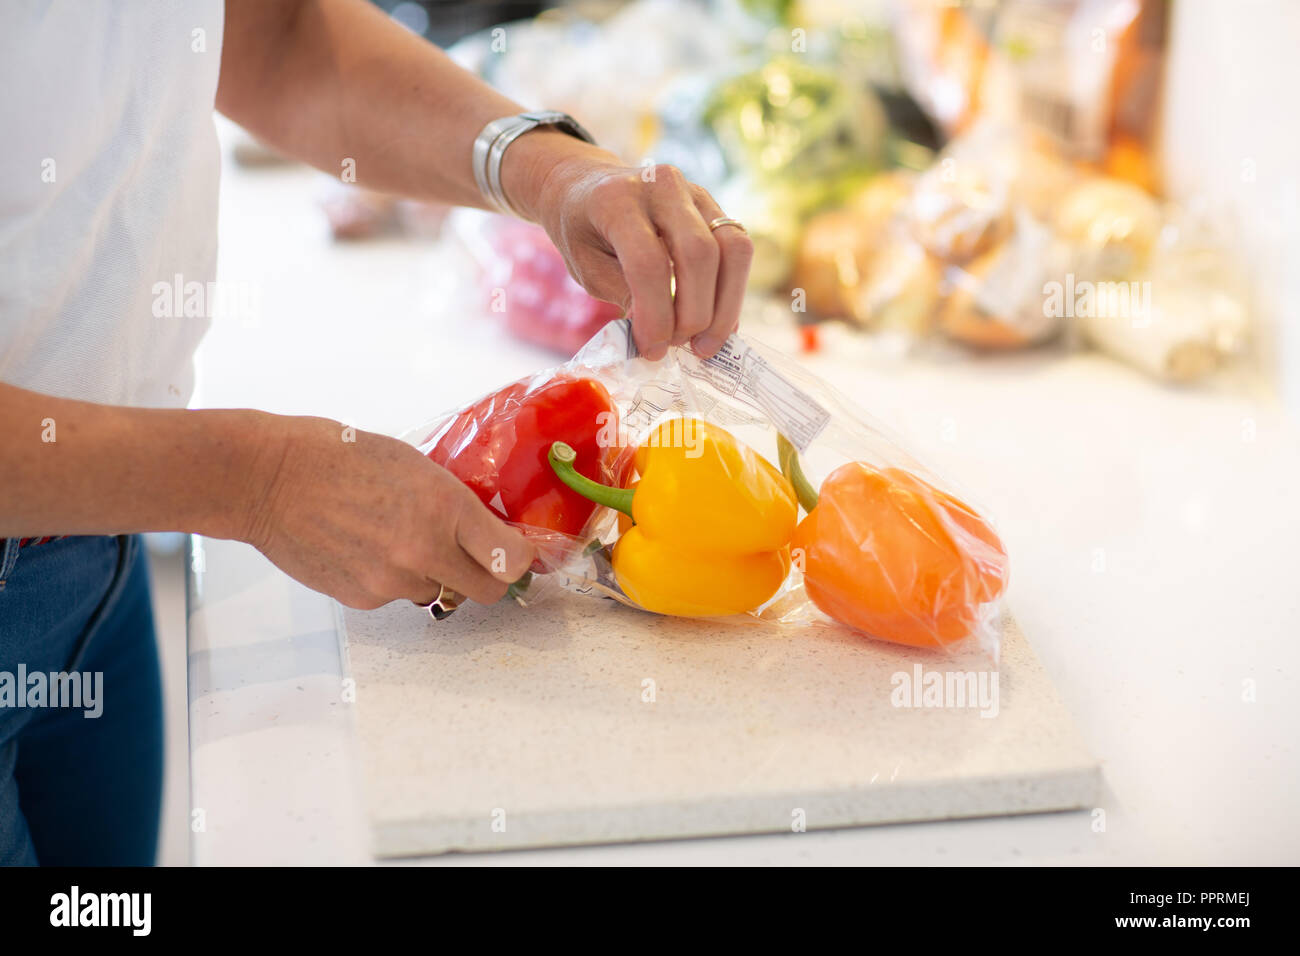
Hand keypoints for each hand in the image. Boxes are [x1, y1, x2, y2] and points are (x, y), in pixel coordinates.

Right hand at [242, 415, 534, 609]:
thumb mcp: (415, 464)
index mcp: (446, 507)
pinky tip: (366, 547)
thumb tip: (486, 529)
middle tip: (477, 559)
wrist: (271, 479)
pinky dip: (391, 579)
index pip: (512, 558)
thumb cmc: (340, 456)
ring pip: (436, 594)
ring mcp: (392, 580)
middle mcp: (425, 550)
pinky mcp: (362, 598)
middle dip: (487, 578)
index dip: (521, 559)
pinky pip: (395, 597)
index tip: (518, 553)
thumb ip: (453, 502)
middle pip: (486, 592)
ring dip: (431, 575)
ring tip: (398, 539)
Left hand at [503, 133, 753, 360]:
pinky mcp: (714, 205)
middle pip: (699, 253)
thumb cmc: (582, 231)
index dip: (656, 315)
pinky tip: (716, 322)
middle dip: (695, 313)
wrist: (586, 186)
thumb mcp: (586, 268)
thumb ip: (624, 295)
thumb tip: (663, 335)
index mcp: (617, 200)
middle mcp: (662, 186)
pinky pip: (738, 249)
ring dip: (725, 306)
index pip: (649, 263)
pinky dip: (731, 292)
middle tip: (680, 346)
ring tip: (705, 344)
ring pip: (733, 248)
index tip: (652, 349)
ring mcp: (695, 191)